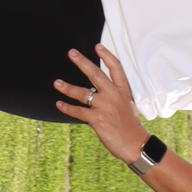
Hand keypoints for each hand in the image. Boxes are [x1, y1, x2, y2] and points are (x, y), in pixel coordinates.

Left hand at [54, 45, 145, 160]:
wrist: (135, 144)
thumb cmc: (131, 126)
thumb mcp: (128, 105)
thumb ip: (115, 96)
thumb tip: (98, 93)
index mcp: (123, 90)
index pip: (115, 68)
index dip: (106, 56)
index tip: (97, 46)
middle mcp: (113, 95)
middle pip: (95, 74)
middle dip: (82, 62)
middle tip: (71, 53)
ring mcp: (104, 106)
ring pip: (82, 93)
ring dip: (67, 87)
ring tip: (56, 83)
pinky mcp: (97, 119)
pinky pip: (78, 111)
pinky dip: (67, 108)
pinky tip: (59, 104)